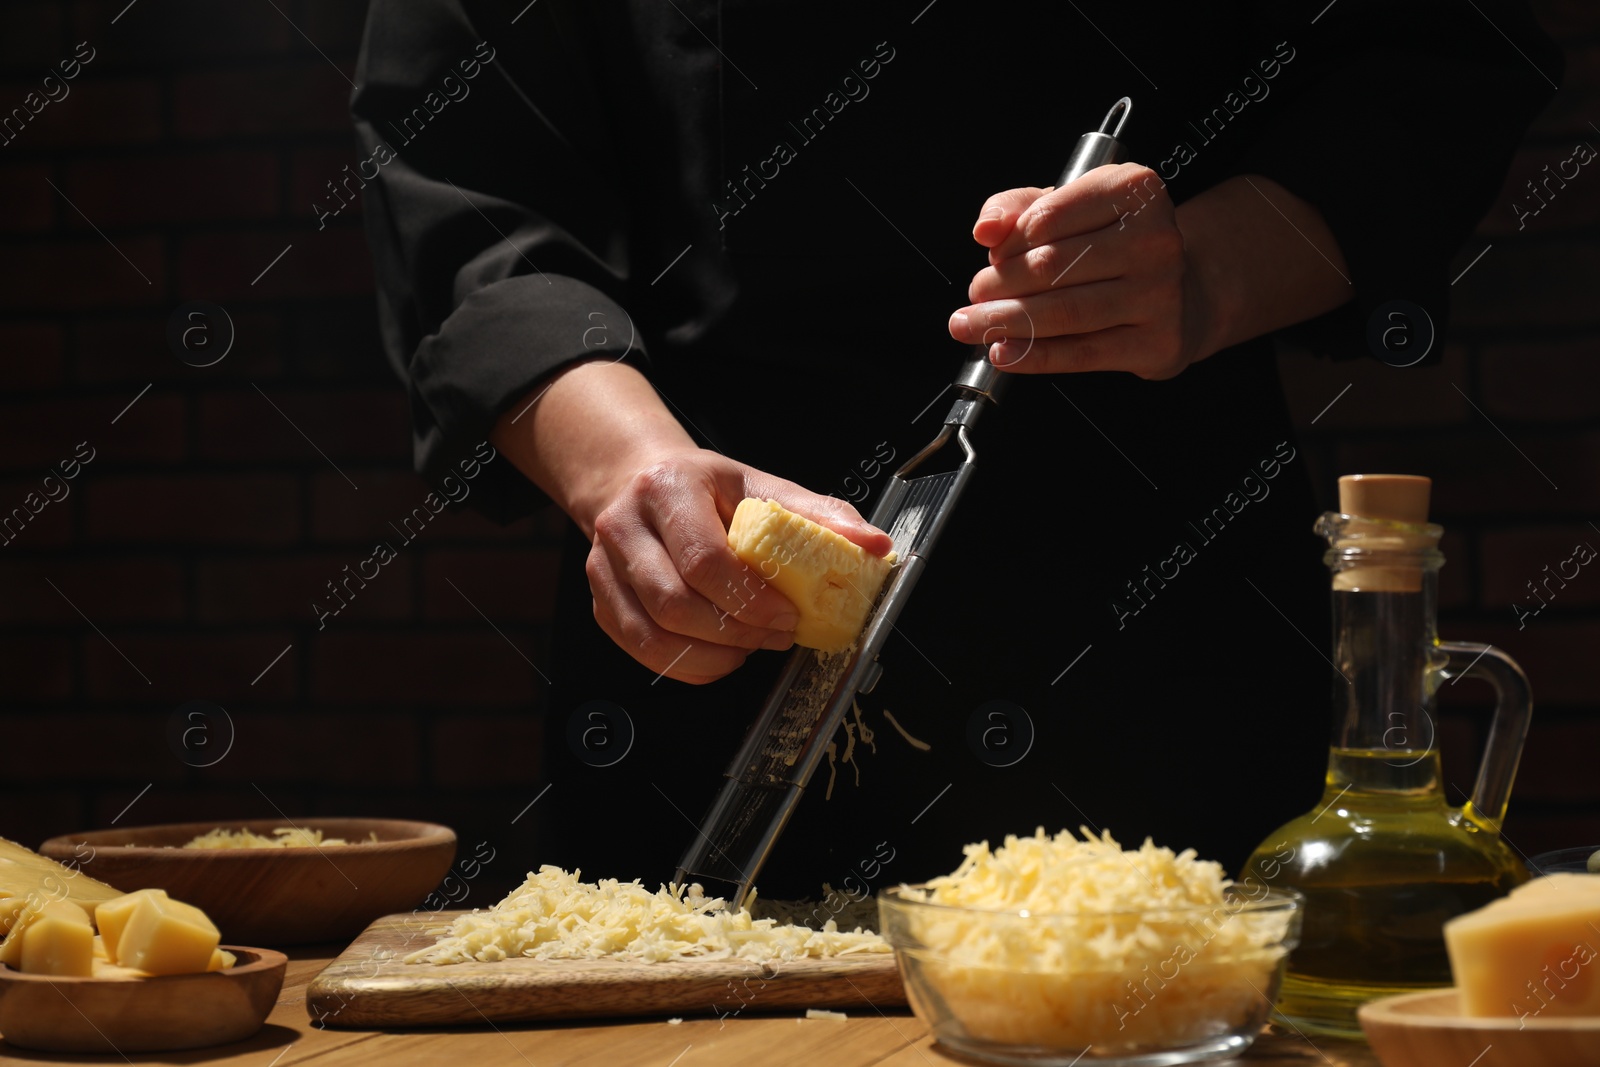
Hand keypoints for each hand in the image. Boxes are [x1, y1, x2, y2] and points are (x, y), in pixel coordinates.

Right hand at [587, 447, 891, 683]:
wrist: (638, 480)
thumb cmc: (706, 489)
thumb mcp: (762, 487)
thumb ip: (818, 516)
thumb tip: (875, 547)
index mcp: (669, 488)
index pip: (704, 559)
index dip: (750, 600)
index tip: (787, 616)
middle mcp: (625, 525)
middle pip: (674, 602)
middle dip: (734, 633)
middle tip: (775, 637)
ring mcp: (604, 566)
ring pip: (651, 634)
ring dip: (710, 656)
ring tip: (749, 649)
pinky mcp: (600, 600)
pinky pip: (639, 649)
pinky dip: (685, 665)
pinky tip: (718, 656)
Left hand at [946, 162, 1213, 379]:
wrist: (1180, 294)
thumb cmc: (1115, 245)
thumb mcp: (1070, 208)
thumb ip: (1018, 209)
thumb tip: (986, 229)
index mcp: (1134, 191)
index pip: (1047, 218)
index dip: (1007, 244)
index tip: (991, 258)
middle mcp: (1154, 240)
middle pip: (1051, 267)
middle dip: (1000, 286)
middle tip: (975, 296)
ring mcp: (1160, 293)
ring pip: (1064, 312)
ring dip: (1006, 322)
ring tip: (974, 325)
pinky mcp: (1157, 342)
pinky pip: (1082, 353)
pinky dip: (1034, 356)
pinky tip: (1004, 353)